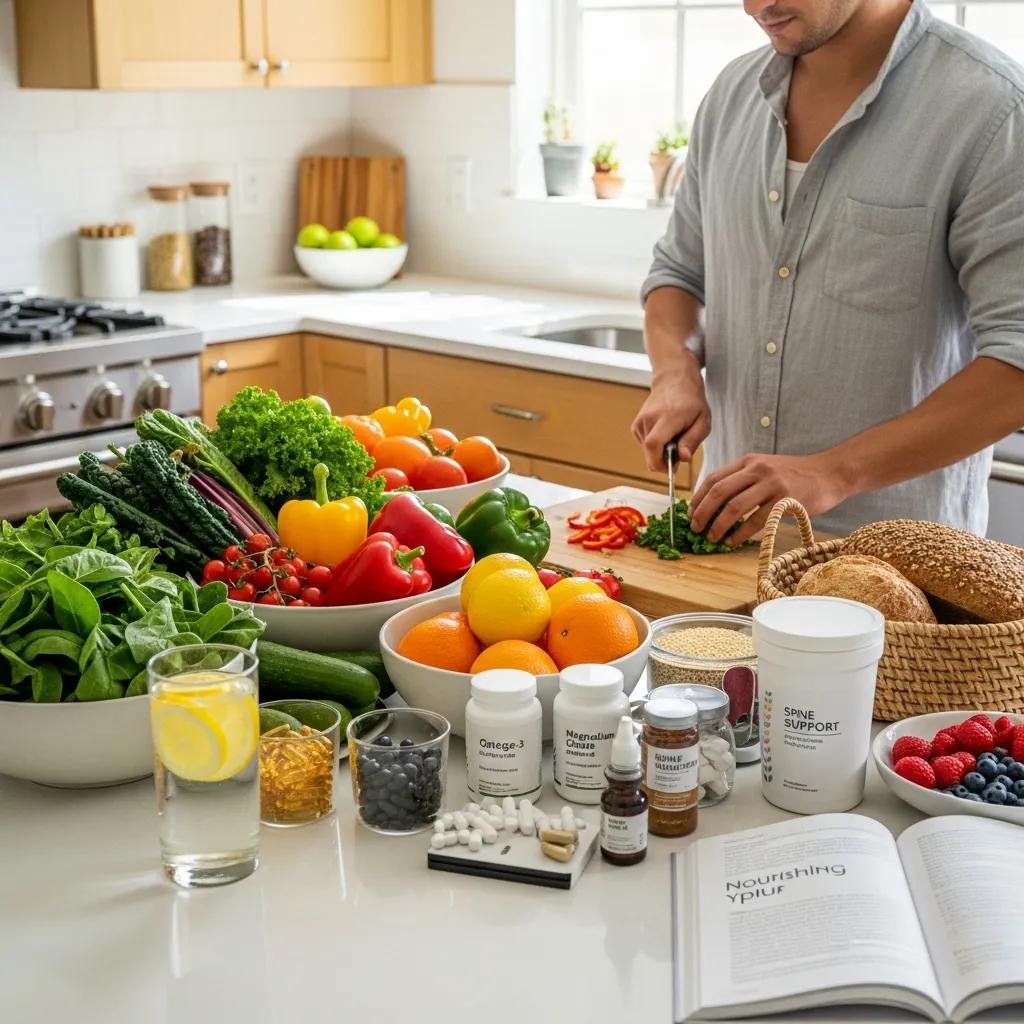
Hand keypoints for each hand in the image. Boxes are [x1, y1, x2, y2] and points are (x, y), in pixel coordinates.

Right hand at [631, 357, 710, 472]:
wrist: (674, 381)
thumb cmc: (692, 402)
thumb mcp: (703, 422)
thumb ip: (692, 441)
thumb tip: (682, 459)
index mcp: (668, 417)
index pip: (653, 444)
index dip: (659, 462)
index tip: (671, 468)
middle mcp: (649, 419)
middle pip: (649, 452)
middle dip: (663, 461)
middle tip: (679, 452)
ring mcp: (640, 422)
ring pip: (648, 451)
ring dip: (661, 451)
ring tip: (674, 435)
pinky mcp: (636, 426)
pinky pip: (645, 445)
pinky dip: (656, 445)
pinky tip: (665, 432)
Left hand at [688, 451, 851, 545]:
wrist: (830, 473)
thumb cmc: (795, 475)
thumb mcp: (765, 468)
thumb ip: (743, 480)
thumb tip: (714, 503)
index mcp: (748, 462)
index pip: (713, 478)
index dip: (698, 498)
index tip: (690, 514)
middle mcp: (756, 470)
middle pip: (719, 492)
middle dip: (702, 513)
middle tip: (696, 529)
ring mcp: (771, 484)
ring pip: (734, 506)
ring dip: (718, 526)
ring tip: (712, 538)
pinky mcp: (785, 500)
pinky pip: (756, 520)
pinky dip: (740, 533)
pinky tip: (733, 541)